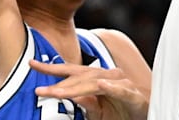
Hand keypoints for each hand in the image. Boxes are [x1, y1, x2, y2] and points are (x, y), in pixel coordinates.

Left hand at [31, 60, 147, 119]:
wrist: (147, 116)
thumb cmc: (121, 112)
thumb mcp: (98, 111)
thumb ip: (85, 102)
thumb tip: (69, 95)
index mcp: (96, 79)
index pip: (71, 72)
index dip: (51, 68)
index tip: (31, 64)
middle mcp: (107, 76)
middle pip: (79, 77)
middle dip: (58, 83)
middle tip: (39, 90)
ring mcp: (120, 84)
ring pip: (95, 83)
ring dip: (76, 88)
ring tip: (58, 93)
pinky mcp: (132, 95)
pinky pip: (120, 90)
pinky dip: (112, 87)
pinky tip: (103, 85)